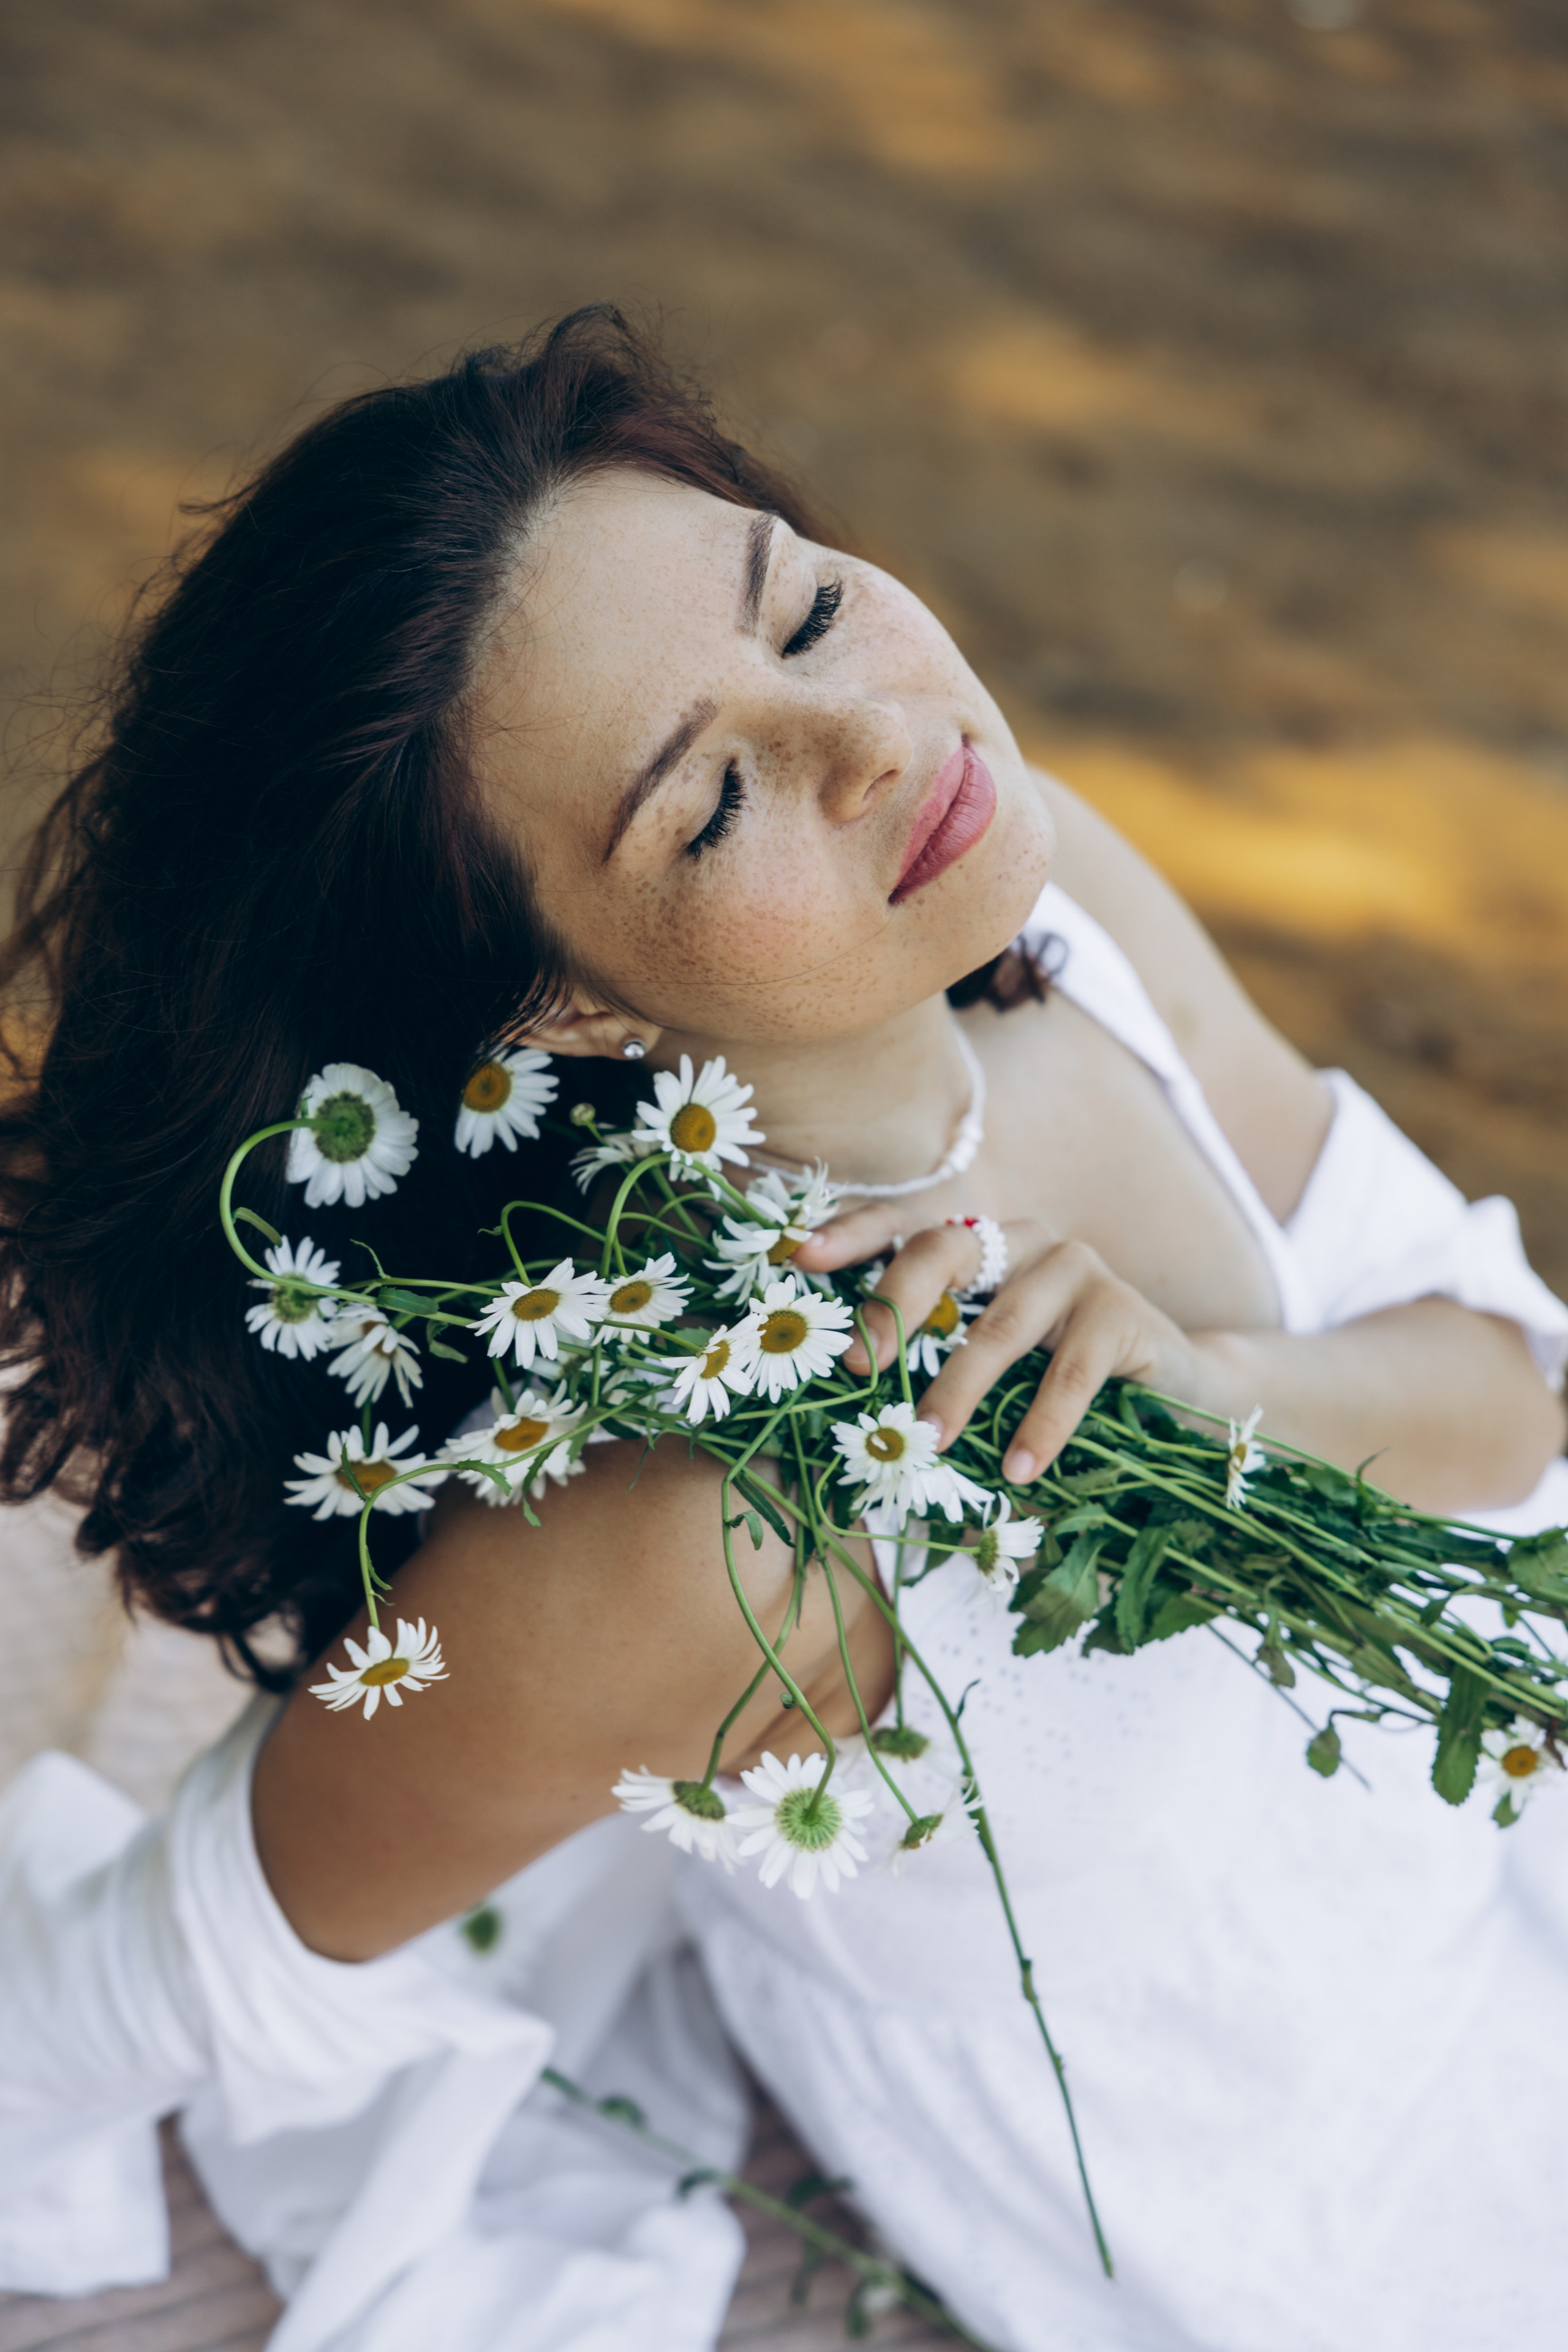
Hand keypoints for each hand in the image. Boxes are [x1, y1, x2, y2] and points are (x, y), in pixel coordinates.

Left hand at [794, 1206, 1201, 1481]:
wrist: (1177, 1391)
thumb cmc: (1061, 1381)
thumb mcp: (996, 1367)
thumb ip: (938, 1363)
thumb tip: (855, 1411)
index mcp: (980, 1247)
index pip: (907, 1228)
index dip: (854, 1234)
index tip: (800, 1257)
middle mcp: (1022, 1242)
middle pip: (945, 1252)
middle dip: (894, 1305)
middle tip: (860, 1366)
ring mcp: (1075, 1268)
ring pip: (999, 1325)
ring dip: (958, 1389)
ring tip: (928, 1441)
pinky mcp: (1122, 1311)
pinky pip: (1070, 1371)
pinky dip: (1041, 1424)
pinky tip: (1019, 1470)